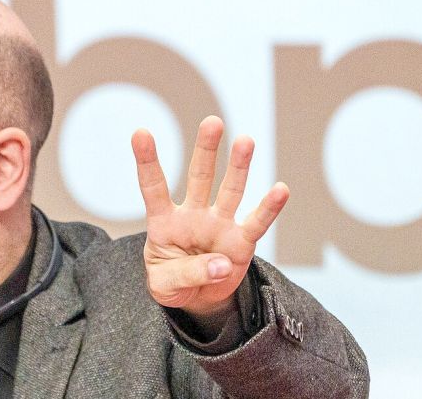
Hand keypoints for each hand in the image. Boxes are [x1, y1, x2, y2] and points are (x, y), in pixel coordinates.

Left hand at [133, 116, 288, 317]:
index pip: (153, 187)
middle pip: (199, 177)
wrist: (196, 299)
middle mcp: (193, 216)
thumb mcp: (163, 285)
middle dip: (206, 150)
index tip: (140, 132)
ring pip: (230, 191)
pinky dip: (269, 208)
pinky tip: (281, 190)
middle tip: (212, 122)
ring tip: (245, 140)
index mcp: (164, 221)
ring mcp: (219, 226)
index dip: (147, 161)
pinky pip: (256, 222)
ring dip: (239, 167)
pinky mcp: (241, 242)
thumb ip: (185, 274)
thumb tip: (221, 263)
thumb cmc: (172, 283)